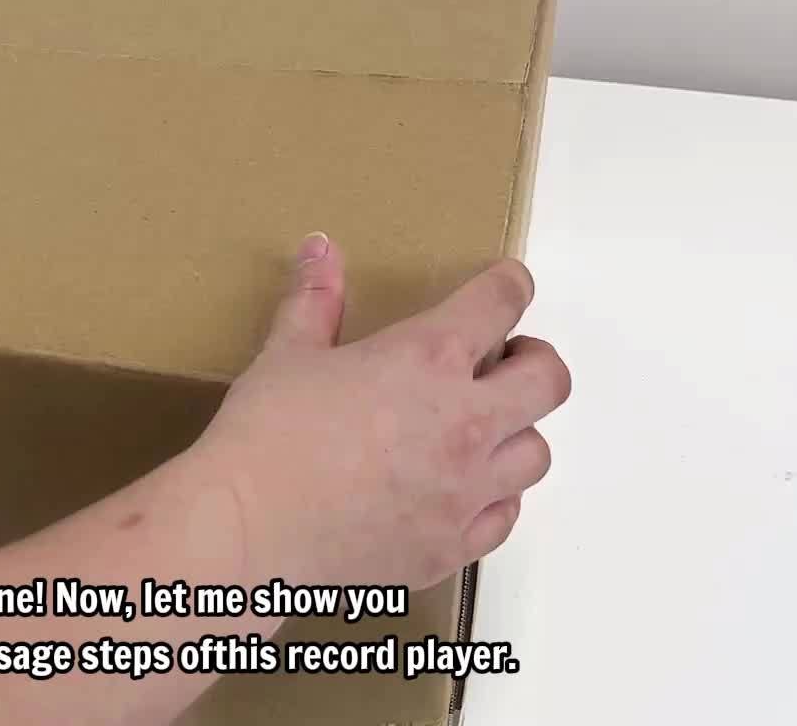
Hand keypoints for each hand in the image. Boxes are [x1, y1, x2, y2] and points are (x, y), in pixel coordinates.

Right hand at [195, 233, 569, 588]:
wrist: (247, 534)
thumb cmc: (264, 438)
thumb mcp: (287, 355)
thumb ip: (315, 301)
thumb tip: (320, 248)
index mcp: (427, 359)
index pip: (500, 304)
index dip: (510, 285)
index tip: (507, 285)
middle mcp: (465, 422)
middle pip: (549, 380)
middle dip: (535, 361)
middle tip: (503, 362)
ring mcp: (465, 492)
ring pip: (536, 454)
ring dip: (516, 433)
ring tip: (479, 429)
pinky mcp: (451, 546)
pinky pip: (505, 517)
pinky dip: (495, 498)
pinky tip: (461, 490)